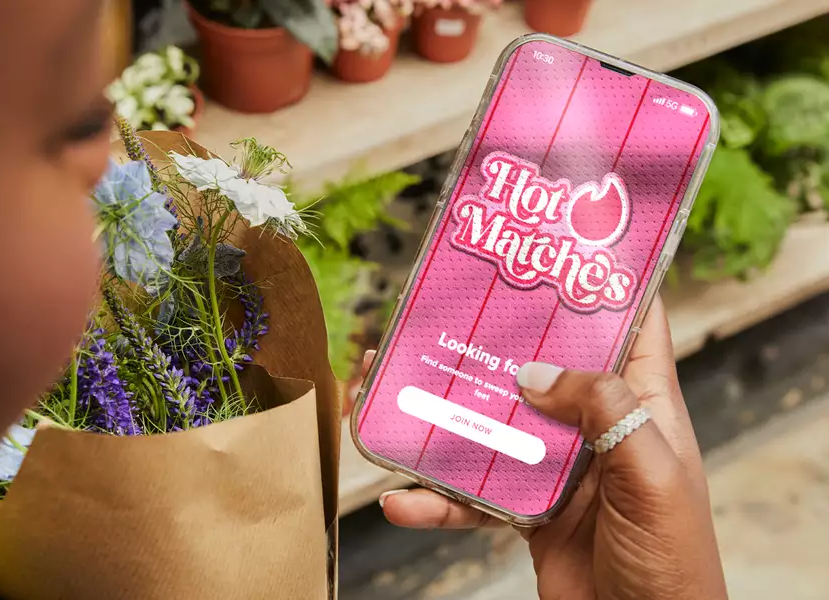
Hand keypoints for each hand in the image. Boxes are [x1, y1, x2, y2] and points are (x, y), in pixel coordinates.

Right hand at [364, 295, 727, 599]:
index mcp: (642, 402)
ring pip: (489, 421)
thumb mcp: (653, 476)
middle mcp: (594, 423)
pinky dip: (434, 498)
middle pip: (538, 363)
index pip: (629, 323)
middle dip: (489, 338)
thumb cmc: (672, 561)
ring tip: (385, 392)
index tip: (550, 246)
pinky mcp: (522, 506)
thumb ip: (606, 411)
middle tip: (435, 310)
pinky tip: (401, 501)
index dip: (598, 282)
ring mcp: (553, 463)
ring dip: (438, 412)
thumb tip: (536, 374)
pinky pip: (471, 492)